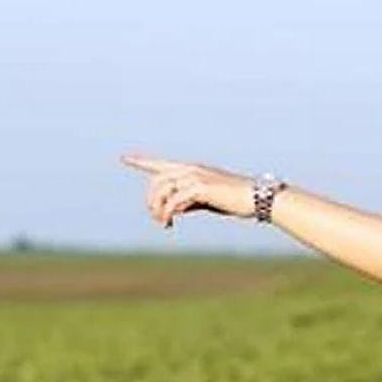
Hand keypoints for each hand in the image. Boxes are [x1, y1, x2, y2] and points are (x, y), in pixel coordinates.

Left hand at [119, 154, 255, 227]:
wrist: (256, 198)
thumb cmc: (235, 200)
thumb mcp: (207, 201)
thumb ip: (190, 201)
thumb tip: (175, 209)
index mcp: (192, 170)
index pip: (161, 164)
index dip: (142, 161)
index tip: (124, 157)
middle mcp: (191, 169)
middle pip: (157, 180)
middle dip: (151, 200)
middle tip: (158, 220)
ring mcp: (196, 176)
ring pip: (163, 189)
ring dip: (158, 208)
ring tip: (163, 223)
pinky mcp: (202, 187)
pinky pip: (175, 199)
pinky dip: (168, 211)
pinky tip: (170, 222)